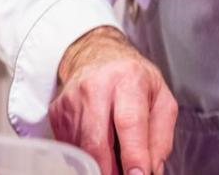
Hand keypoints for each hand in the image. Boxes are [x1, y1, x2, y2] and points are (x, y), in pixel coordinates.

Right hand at [50, 26, 176, 174]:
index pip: (129, 122)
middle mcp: (96, 87)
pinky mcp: (56, 113)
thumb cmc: (133, 78)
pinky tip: (99, 143)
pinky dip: (86, 156)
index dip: (133, 154)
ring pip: (82, 150)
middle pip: (97, 143)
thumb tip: (152, 170)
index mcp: (128, 80)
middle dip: (111, 170)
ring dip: (99, 165)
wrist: (97, 54)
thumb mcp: (161, 99)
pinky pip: (70, 148)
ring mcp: (72, 100)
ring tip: (115, 157)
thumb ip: (161, 138)